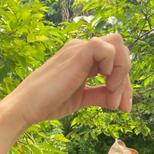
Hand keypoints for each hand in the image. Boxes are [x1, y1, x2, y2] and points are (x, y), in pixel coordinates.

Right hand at [0, 33, 131, 153]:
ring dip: (122, 72)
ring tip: (111, 94)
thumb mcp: (82, 99)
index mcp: (83, 58)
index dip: (125, 85)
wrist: (27, 107)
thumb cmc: (50, 103)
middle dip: (126, 81)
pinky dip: (113, 65)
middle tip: (120, 105)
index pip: (115, 62)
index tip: (124, 108)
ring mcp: (79, 49)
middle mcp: (82, 49)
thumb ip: (100, 96)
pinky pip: (106, 47)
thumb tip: (119, 101)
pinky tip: (105, 82)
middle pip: (120, 52)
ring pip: (117, 45)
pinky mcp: (77, 54)